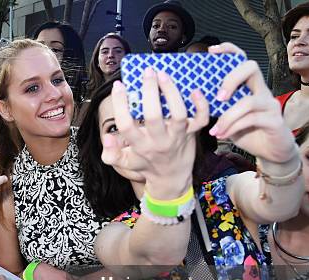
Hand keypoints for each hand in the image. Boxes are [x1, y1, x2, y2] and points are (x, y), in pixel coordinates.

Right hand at [105, 68, 208, 198]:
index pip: (126, 125)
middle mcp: (158, 141)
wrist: (171, 178)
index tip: (119, 85)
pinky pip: (200, 120)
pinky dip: (201, 105)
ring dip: (172, 93)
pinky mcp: (192, 134)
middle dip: (150, 92)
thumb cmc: (146, 164)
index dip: (120, 104)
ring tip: (164, 75)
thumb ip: (110, 153)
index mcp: (139, 146)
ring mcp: (177, 137)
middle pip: (153, 116)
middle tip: (147, 72)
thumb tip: (107, 137)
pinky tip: (195, 91)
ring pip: (178, 115)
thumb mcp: (124, 162)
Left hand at [208, 43, 295, 163]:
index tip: (211, 51)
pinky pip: (252, 119)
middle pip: (251, 68)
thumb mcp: (227, 117)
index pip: (242, 60)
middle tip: (218, 98)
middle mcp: (261, 90)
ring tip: (215, 129)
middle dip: (231, 79)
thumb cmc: (246, 131)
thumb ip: (215, 108)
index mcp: (249, 86)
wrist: (270, 151)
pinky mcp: (274, 120)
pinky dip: (233, 127)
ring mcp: (270, 104)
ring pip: (249, 100)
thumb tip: (190, 100)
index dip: (229, 51)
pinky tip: (222, 135)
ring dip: (228, 116)